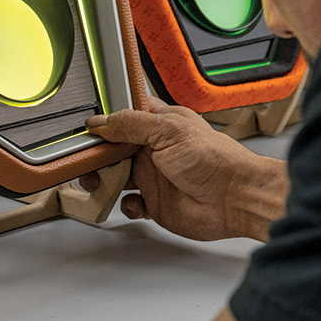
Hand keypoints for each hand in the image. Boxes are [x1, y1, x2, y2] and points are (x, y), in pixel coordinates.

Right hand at [84, 98, 287, 241]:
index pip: (124, 115)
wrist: (235, 199)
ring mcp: (154, 176)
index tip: (86, 129)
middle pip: (113, 148)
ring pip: (116, 175)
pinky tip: (134, 202)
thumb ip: (130, 124)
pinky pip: (129, 203)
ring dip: (104, 179)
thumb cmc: (215, 160)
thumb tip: (100, 122)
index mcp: (159, 124)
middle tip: (85, 160)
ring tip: (99, 182)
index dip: (104, 121)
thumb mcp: (168, 130)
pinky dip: (126, 205)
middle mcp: (154, 149)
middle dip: (96, 154)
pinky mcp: (156, 202)